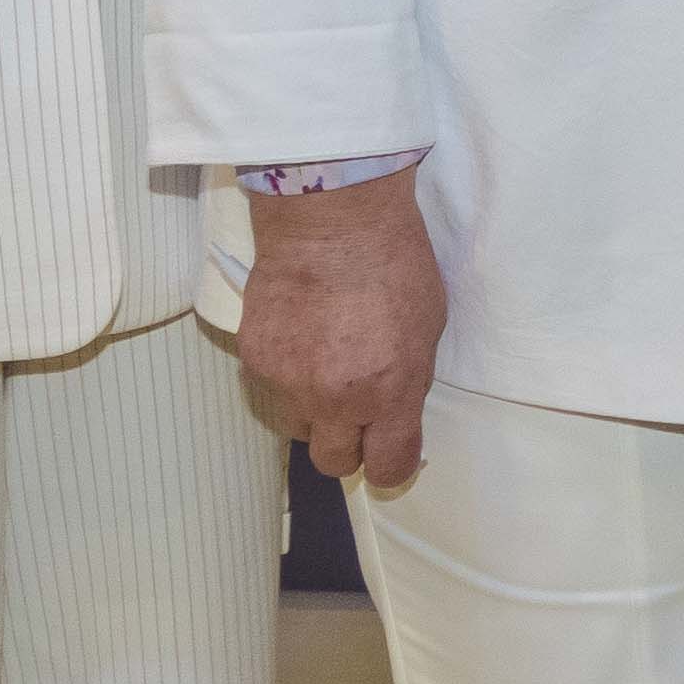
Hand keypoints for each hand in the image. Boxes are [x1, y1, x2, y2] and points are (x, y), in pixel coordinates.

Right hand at [239, 174, 450, 492]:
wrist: (331, 217)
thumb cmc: (395, 262)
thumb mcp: (428, 329)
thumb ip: (408, 381)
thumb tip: (395, 412)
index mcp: (388, 393)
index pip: (389, 466)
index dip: (392, 465)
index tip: (390, 453)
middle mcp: (334, 399)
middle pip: (333, 462)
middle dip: (347, 446)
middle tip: (354, 415)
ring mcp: (289, 382)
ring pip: (297, 426)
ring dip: (313, 410)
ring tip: (325, 366)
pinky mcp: (255, 359)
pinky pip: (272, 388)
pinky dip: (287, 374)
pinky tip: (301, 337)